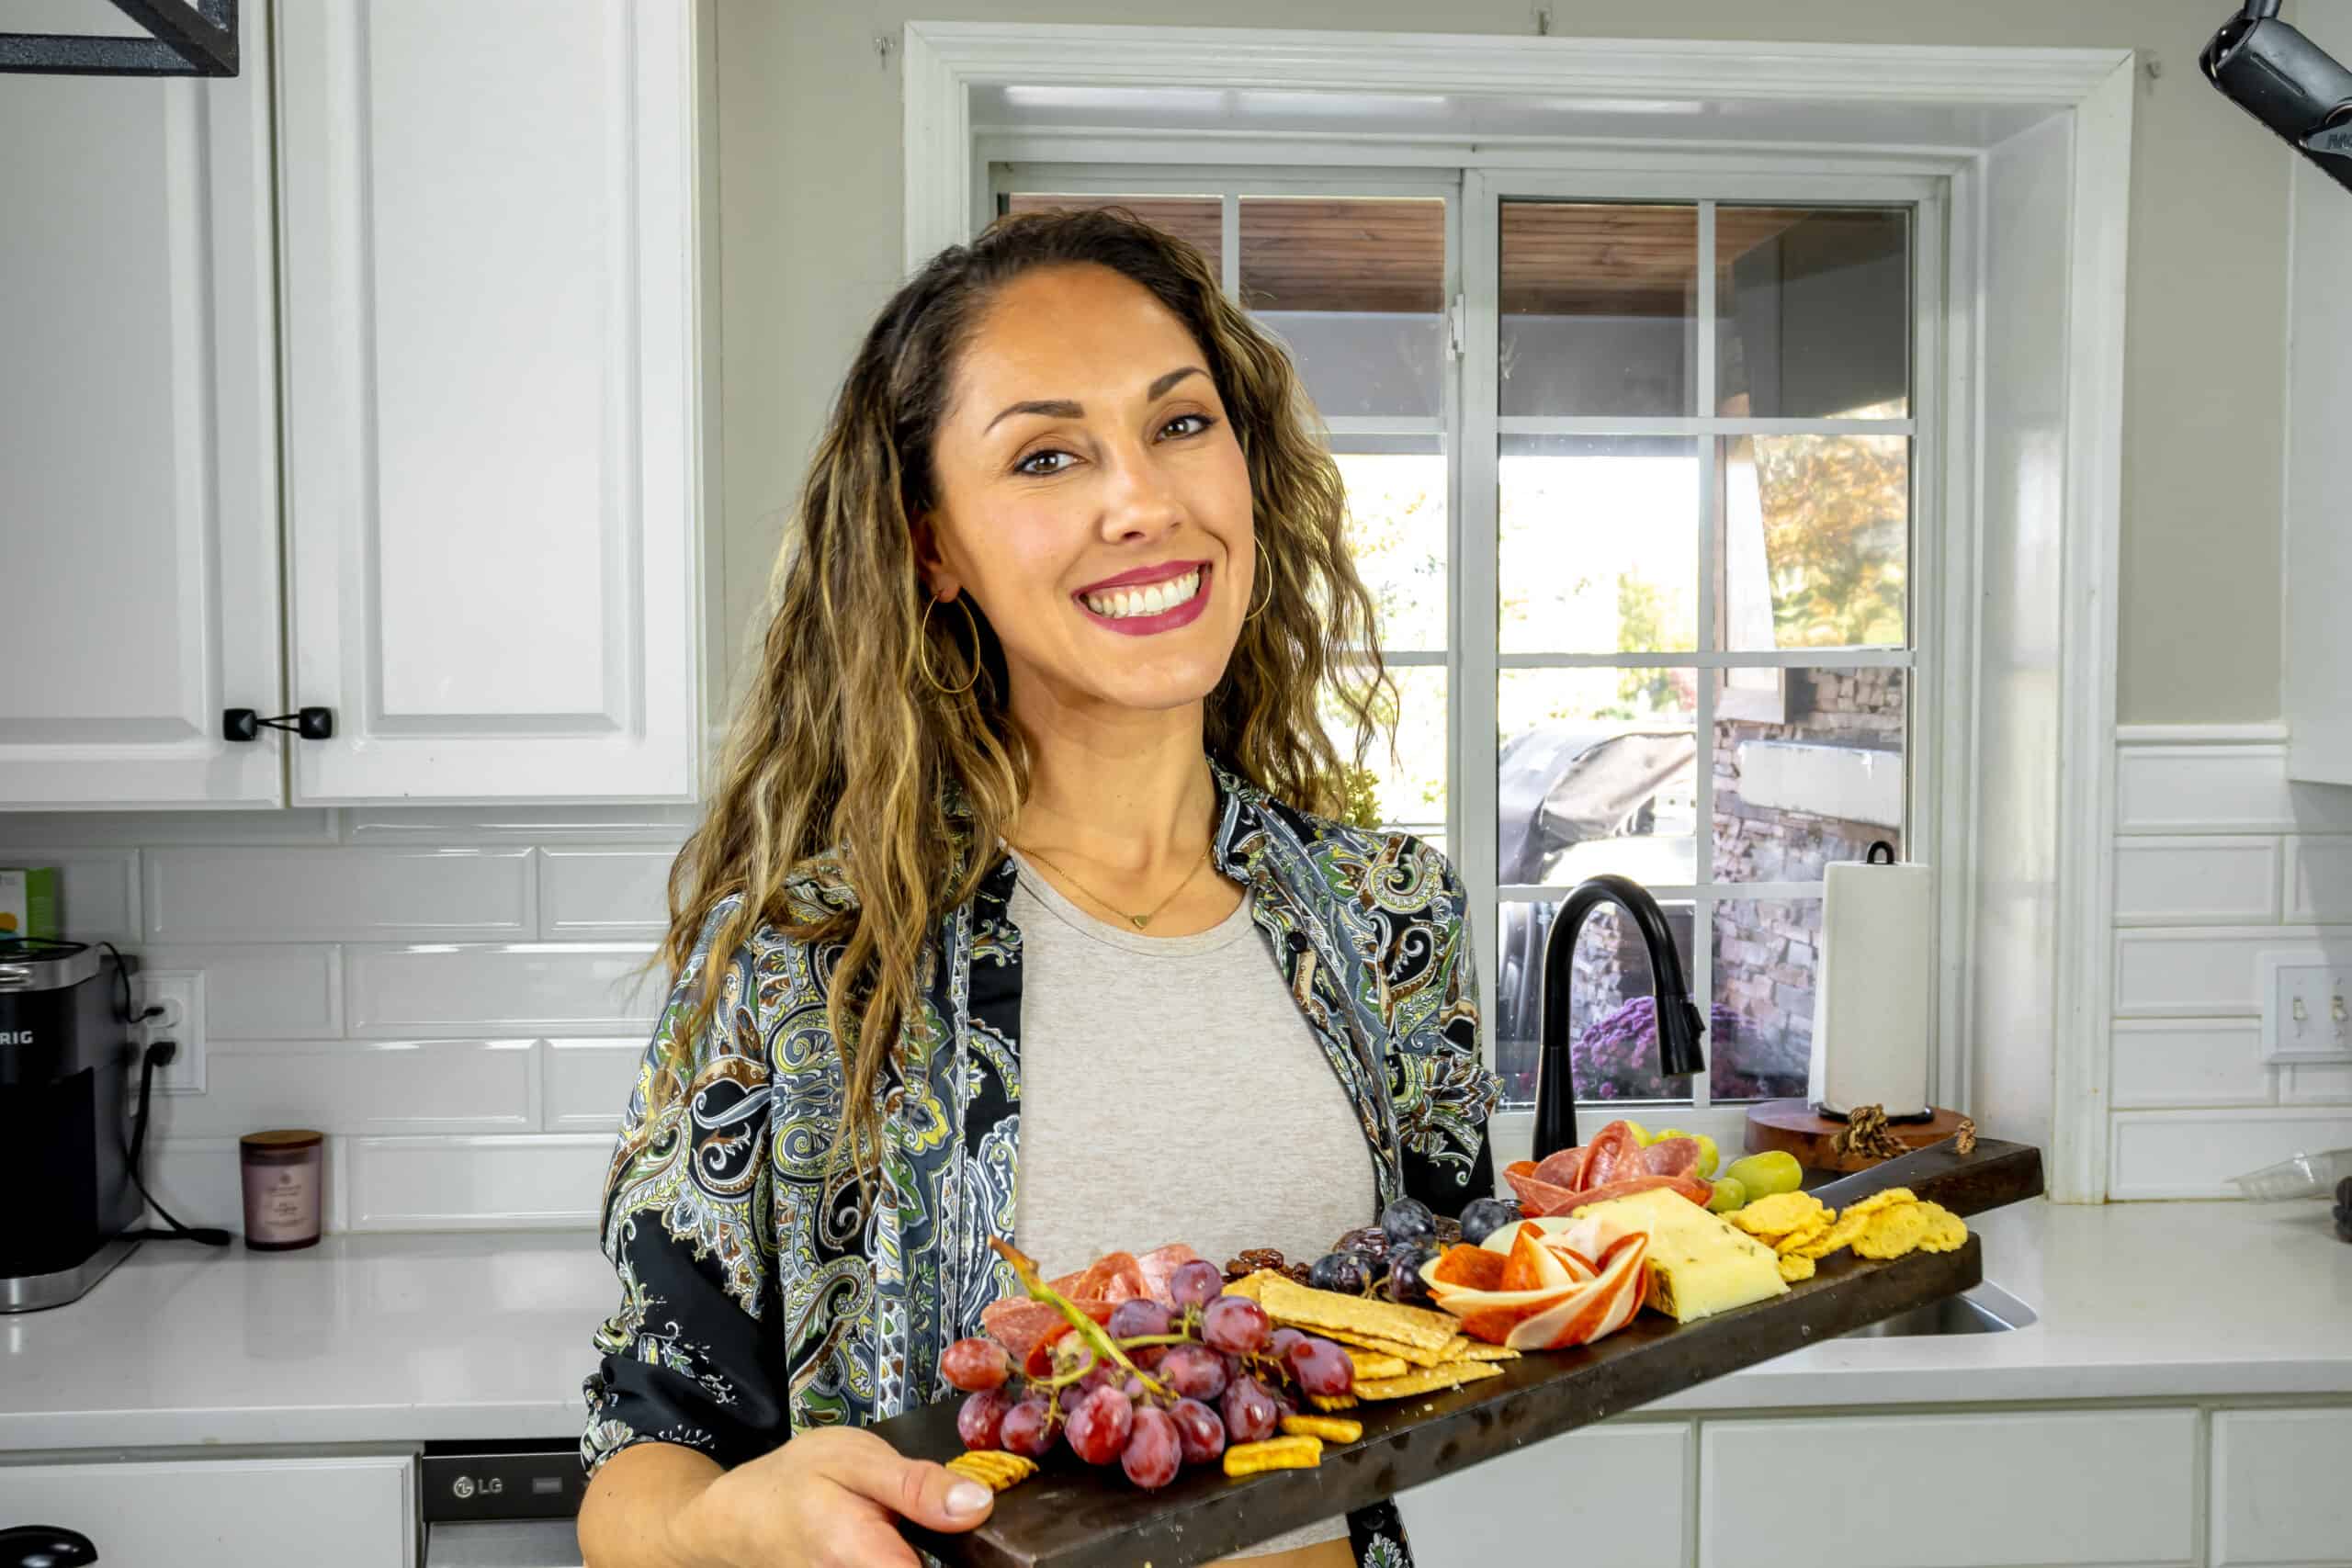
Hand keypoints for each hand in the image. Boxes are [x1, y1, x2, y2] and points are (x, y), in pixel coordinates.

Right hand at [670, 1427, 994, 1567]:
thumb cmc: (794, 1481)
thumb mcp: (855, 1460)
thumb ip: (916, 1485)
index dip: (980, 1555)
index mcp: (863, 1557)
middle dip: (958, 1552)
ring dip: (937, 1553)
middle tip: (953, 1519)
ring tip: (930, 1528)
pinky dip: (911, 1556)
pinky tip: (910, 1544)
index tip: (994, 1538)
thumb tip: (980, 1505)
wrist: (738, 1519)